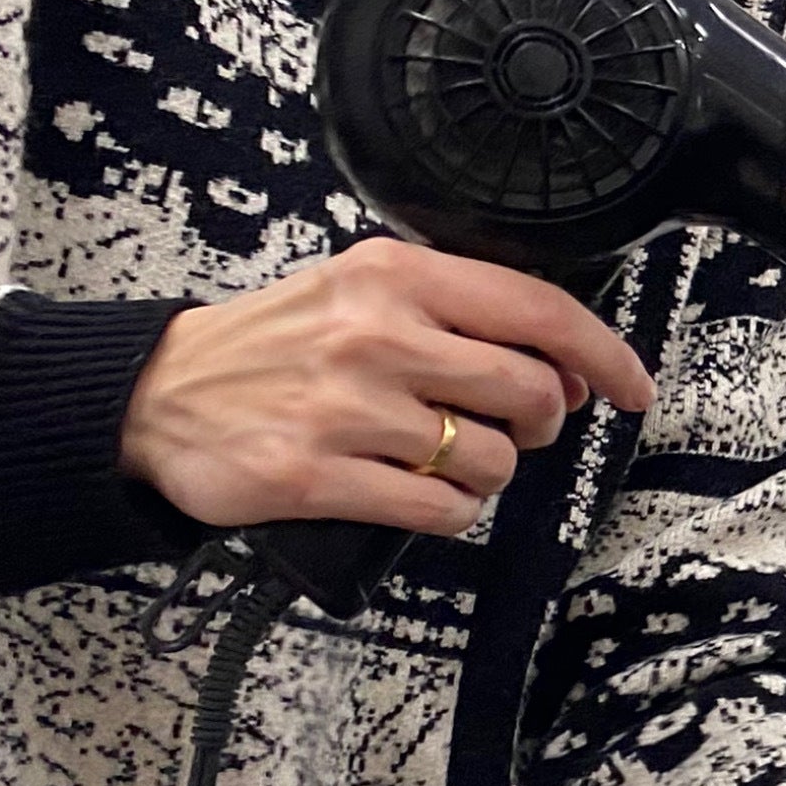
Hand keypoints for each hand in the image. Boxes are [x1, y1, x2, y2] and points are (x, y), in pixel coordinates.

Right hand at [118, 239, 653, 534]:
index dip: (604, 354)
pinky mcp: (314, 476)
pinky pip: (442, 509)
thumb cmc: (275, 346)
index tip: (632, 386)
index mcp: (394, 275)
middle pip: (528, 392)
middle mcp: (374, 334)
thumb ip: (460, 320)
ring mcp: (344, 408)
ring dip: (486, 472)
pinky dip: (451, 510)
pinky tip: (420, 492)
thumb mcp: (362, 295)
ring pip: (491, 459)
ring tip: (438, 457)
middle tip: (510, 426)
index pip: (537, 310)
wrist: (154, 394)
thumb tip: (566, 372)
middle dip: (539, 421)